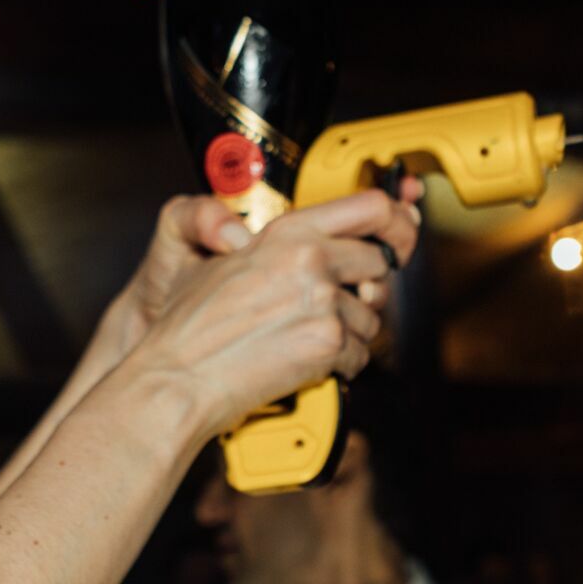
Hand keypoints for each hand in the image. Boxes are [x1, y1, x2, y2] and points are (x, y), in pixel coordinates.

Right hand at [102, 177, 423, 362]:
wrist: (179, 375)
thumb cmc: (194, 325)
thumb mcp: (230, 261)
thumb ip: (282, 246)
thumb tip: (332, 246)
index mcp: (288, 231)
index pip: (371, 207)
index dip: (398, 220)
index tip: (403, 232)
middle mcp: (311, 259)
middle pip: (381, 263)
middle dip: (368, 286)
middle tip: (341, 302)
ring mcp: (323, 300)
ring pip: (372, 315)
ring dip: (350, 331)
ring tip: (304, 337)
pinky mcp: (328, 342)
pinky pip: (361, 353)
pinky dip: (340, 363)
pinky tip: (306, 361)